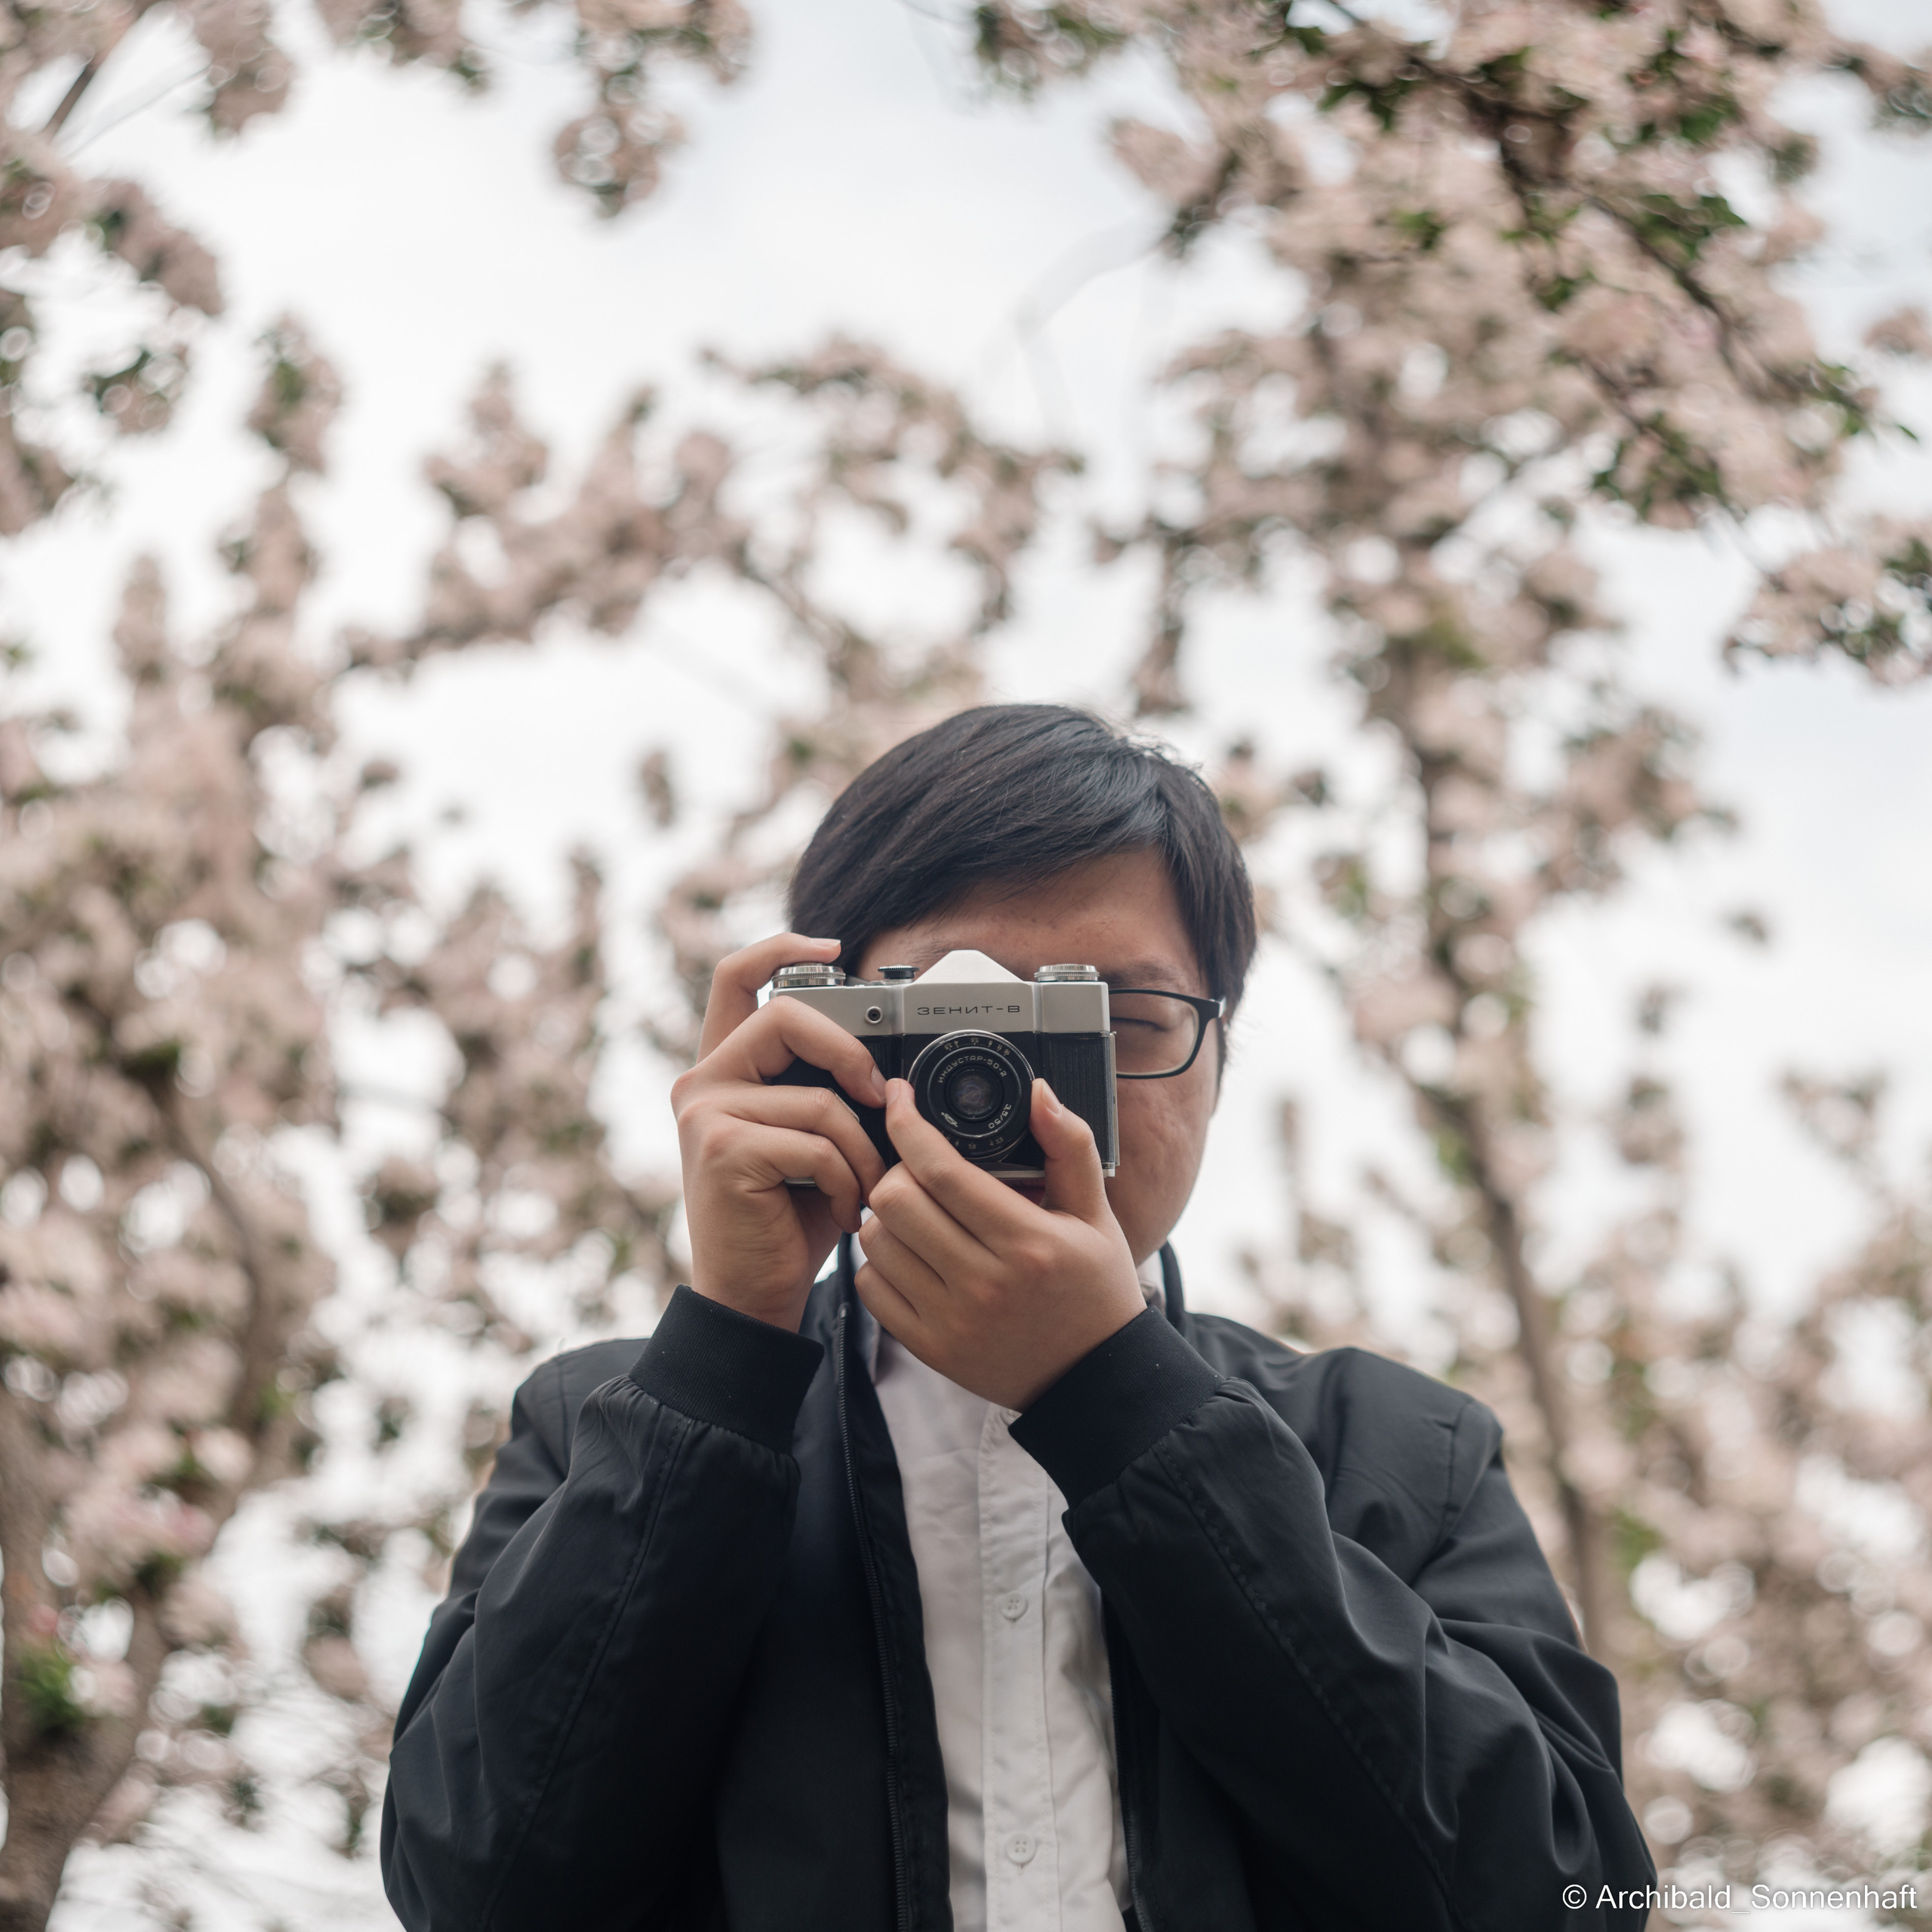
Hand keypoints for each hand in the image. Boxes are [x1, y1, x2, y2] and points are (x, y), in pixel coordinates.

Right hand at [673, 933, 888, 1330]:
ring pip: (819, 1097)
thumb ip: (827, 1089)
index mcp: (724, 1070)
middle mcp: (702, 1082)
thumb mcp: (815, 1140)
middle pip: (786, 1017)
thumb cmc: (792, 1220)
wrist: (754, 1297)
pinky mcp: (721, 1149)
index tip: (835, 947)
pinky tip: (845, 1212)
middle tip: (883, 1099)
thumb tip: (888, 1059)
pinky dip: (847, 1180)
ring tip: (866, 1191)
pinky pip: (815, 1141)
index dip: (781, 947)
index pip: (734, 978)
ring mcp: (705, 1113)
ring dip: (864, 1151)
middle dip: (851, 1054)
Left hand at [855, 1078, 1145, 1408]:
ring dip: (886, 1215)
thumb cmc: (1095, 1290)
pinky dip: (880, 1263)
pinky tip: (910, 1255)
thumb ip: (1069, 1146)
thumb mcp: (1095, 1214)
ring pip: (875, 1241)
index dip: (909, 1123)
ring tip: (916, 1212)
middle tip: (917, 1168)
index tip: (900, 1098)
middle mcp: (986, 1283)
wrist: (1094, 1379)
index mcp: (1028, 1242)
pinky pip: (870, 1288)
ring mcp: (953, 1320)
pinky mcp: (930, 1348)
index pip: (942, 1170)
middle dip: (897, 1169)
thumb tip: (1037, 1092)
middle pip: (895, 1201)